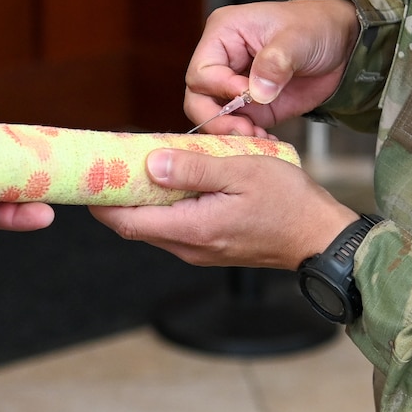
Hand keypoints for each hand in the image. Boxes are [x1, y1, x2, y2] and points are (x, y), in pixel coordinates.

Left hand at [91, 149, 357, 269]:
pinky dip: (167, 203)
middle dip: (119, 195)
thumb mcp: (242, 171)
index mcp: (192, 229)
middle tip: (113, 161)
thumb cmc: (290, 204)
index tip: (90, 174)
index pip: (126, 221)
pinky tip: (178, 178)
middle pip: (135, 224)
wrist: (321, 238)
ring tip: (144, 162)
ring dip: (145, 197)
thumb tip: (151, 164)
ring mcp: (200, 250)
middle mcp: (190, 247)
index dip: (101, 200)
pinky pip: (176, 225)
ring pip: (155, 224)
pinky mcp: (211, 246)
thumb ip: (194, 168)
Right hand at [185, 0, 358, 135]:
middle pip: (197, 99)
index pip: (201, 72)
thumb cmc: (316, 28)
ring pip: (214, 119)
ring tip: (259, 137)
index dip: (220, 89)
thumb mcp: (298, 38)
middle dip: (217, 120)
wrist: (342, 47)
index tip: (247, 96)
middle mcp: (222, 62)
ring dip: (232, 133)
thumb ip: (275, 62)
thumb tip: (255, 93)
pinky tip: (268, 142)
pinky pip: (238, 129)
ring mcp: (234, 88)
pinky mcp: (251, 108)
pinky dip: (249, 140)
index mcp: (223, 34)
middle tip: (245, 130)